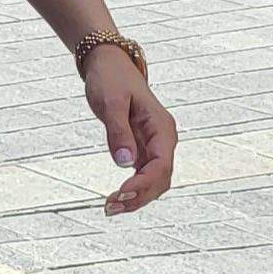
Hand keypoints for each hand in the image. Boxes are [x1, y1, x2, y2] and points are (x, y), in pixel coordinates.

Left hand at [80, 49, 176, 214]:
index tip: (121, 194)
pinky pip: (144, 175)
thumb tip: (125, 163)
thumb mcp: (111, 102)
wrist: (109, 65)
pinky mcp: (143, 148)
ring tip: (110, 209)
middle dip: (139, 197)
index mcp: (162, 128)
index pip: (161, 164)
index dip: (144, 183)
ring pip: (154, 181)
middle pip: (161, 179)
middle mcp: (163, 139)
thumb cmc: (111, 79)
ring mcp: (154, 145)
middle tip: (110, 208)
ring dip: (136, 198)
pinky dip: (132, 189)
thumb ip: (118, 132)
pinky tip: (116, 200)